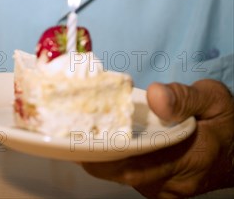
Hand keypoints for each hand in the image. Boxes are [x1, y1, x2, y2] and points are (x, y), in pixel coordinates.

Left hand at [82, 79, 233, 197]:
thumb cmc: (226, 120)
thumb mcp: (213, 98)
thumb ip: (185, 97)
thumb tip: (156, 96)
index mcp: (189, 159)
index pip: (140, 163)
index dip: (107, 154)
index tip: (80, 140)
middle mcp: (175, 181)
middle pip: (126, 173)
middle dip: (95, 157)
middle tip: (67, 136)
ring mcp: (168, 189)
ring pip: (127, 178)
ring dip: (102, 160)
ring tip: (76, 136)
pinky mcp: (163, 187)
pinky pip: (132, 177)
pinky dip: (114, 162)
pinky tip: (98, 144)